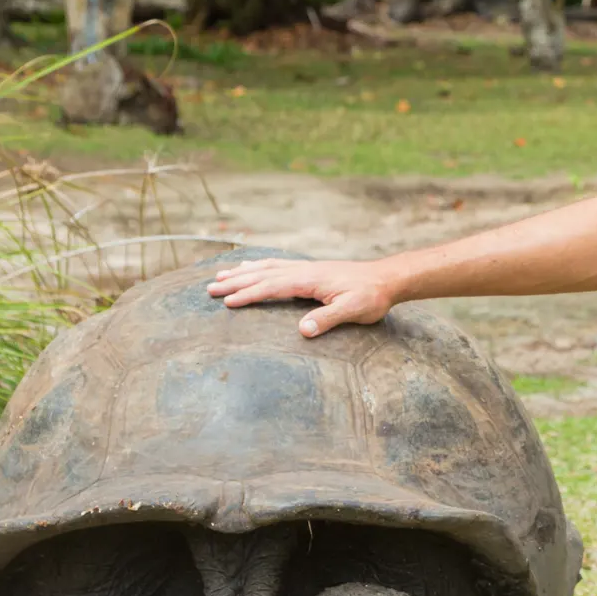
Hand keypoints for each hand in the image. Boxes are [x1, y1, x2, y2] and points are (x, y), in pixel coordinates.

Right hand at [205, 258, 396, 336]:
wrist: (386, 279)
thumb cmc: (371, 296)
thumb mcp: (354, 310)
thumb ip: (328, 319)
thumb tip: (302, 330)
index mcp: (309, 280)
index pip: (271, 287)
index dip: (248, 295)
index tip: (225, 302)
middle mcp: (303, 270)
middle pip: (262, 274)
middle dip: (235, 281)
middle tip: (209, 288)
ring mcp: (306, 268)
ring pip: (267, 267)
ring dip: (242, 272)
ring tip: (220, 275)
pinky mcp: (310, 270)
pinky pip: (278, 265)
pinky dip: (259, 266)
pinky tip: (251, 267)